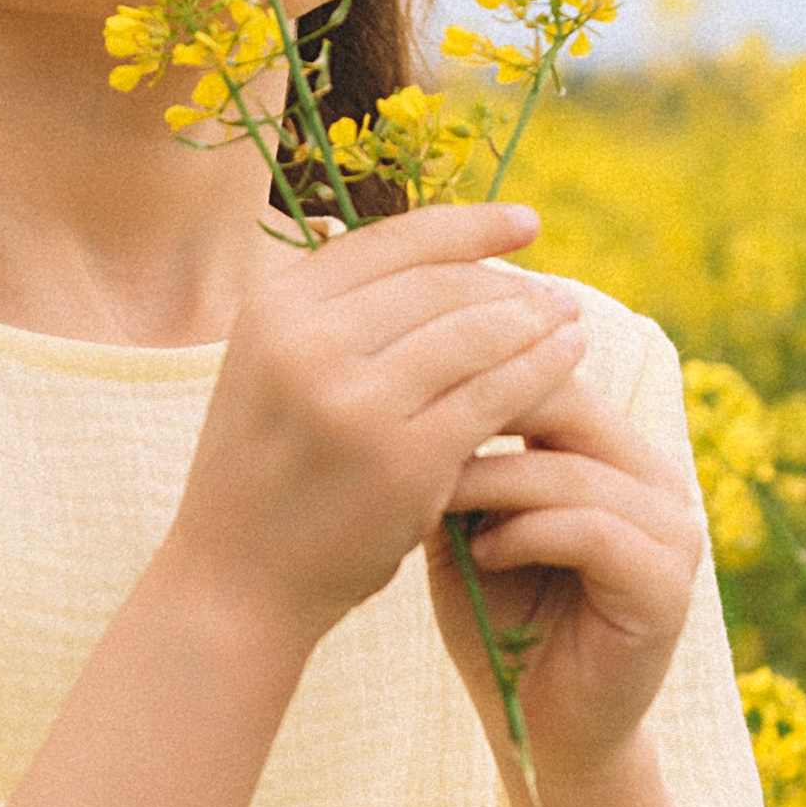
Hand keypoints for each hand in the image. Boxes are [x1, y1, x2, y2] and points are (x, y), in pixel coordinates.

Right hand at [164, 205, 588, 647]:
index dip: (468, 225)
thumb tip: (436, 253)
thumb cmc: (267, 475)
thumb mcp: (270, 371)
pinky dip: (540, 371)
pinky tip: (568, 362)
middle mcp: (307, 342)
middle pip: (438, 284)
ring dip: (535, 321)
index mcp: (273, 307)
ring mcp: (355, 400)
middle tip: (557, 293)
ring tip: (569, 320)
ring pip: (474, 333)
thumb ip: (334, 314)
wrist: (235, 583)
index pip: (392, 242)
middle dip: (509, 284)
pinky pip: (493, 396)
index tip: (526, 223)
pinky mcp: (403, 459)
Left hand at [427, 368, 705, 796]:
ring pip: (574, 470)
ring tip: (435, 502)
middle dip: (483, 411)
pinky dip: (528, 534)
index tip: (404, 375)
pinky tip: (481, 554)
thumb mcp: (467, 527)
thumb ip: (458, 460)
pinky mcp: (669, 585)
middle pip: (570, 402)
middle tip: (410, 428)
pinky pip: (594, 531)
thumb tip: (405, 383)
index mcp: (613, 452)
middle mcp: (655, 477)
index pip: (552, 370)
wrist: (541, 733)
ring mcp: (673, 530)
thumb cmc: (498, 624)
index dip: (480, 363)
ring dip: (494, 483)